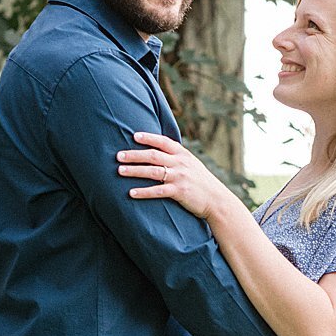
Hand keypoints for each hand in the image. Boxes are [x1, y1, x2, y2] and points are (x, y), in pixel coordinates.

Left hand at [118, 133, 232, 223]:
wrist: (217, 200)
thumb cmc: (201, 182)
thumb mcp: (192, 164)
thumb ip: (176, 157)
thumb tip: (158, 151)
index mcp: (183, 154)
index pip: (163, 142)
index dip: (148, 138)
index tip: (134, 136)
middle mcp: (180, 163)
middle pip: (153, 155)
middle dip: (134, 155)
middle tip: (118, 156)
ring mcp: (179, 177)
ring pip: (152, 172)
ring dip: (134, 171)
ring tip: (119, 171)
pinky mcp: (179, 192)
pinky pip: (157, 191)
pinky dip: (143, 192)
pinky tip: (131, 193)